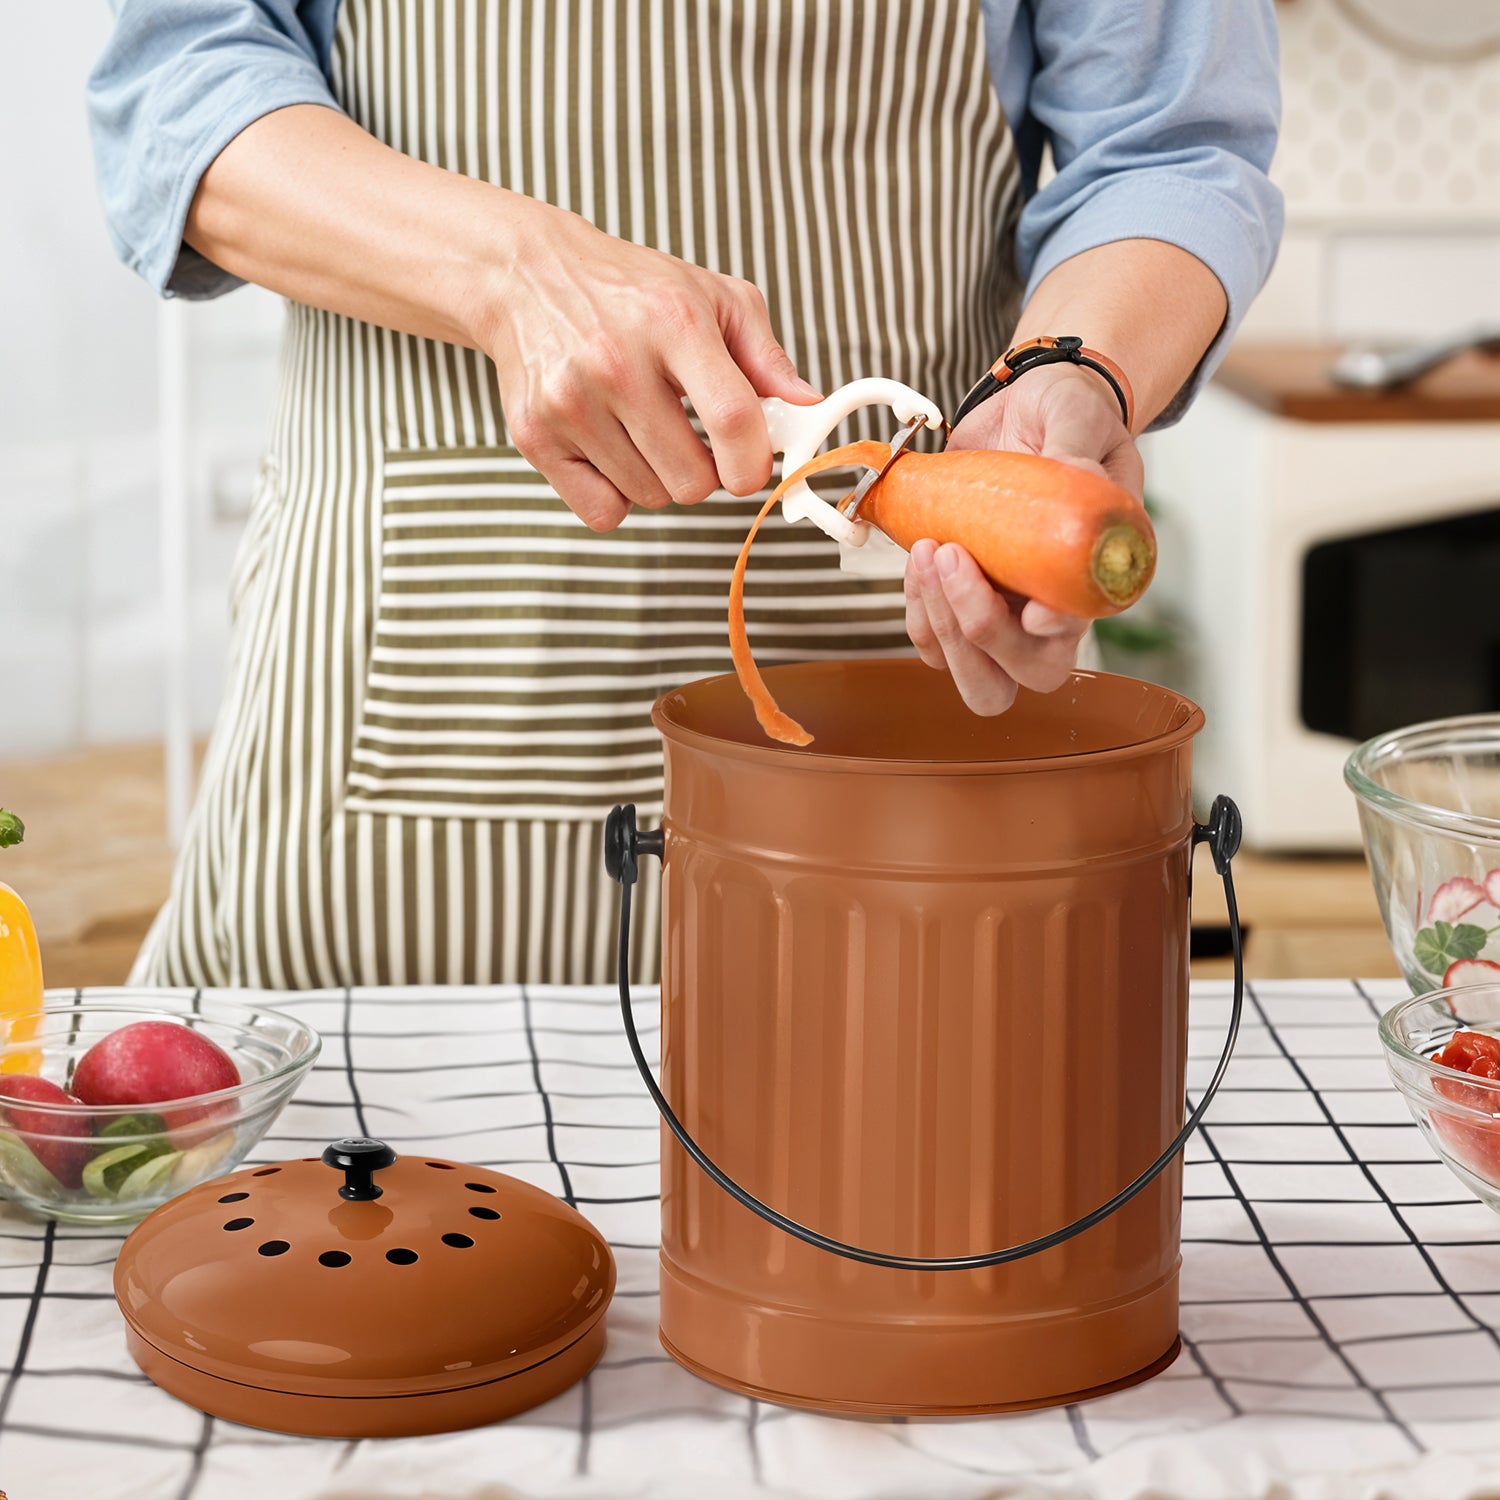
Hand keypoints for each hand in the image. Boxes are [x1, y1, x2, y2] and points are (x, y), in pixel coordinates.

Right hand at [477, 201, 819, 529]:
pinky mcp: (535, 436)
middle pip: (692, 481)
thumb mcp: (713, 298)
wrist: (529, 276)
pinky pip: (603, 512)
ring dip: (659, 478)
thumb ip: (767, 356)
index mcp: (674, 324)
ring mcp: (571, 403)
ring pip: (650, 498)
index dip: (753, 463)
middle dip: (705, 473)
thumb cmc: (633, 291)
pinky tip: (613, 451)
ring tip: (644, 429)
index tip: (750, 464)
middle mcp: (617, 364)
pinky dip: (616, 496)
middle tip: (691, 437)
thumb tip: (810, 406)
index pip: (733, 421)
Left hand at [904, 363, 1143, 713]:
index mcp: (1093, 574)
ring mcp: (1002, 611)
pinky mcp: (959, 600)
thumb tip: (1072, 473)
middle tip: (952, 556)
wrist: (1023, 408)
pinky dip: (918, 609)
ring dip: (940, 621)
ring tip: (931, 549)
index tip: (1030, 609)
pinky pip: (933, 640)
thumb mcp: (1077, 418)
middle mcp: (1050, 607)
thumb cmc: (1066, 415)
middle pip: (1023, 675)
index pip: (1078, 632)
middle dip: (978, 630)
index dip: (1050, 633)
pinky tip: (920, 559)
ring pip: (971, 670)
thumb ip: (1075, 451)